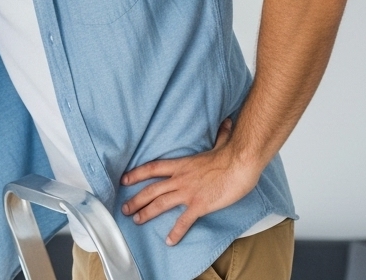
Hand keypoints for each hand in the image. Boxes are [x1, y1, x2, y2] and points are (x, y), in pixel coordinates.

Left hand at [120, 118, 261, 245]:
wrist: (240, 163)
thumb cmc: (232, 154)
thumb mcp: (221, 143)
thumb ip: (220, 136)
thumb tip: (226, 124)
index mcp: (181, 164)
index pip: (153, 168)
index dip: (136, 174)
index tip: (124, 179)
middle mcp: (180, 178)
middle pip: (151, 189)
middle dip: (136, 199)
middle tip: (124, 208)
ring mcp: (188, 192)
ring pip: (160, 203)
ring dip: (146, 213)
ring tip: (136, 220)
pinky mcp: (199, 204)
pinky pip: (184, 220)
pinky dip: (176, 232)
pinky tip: (169, 241)